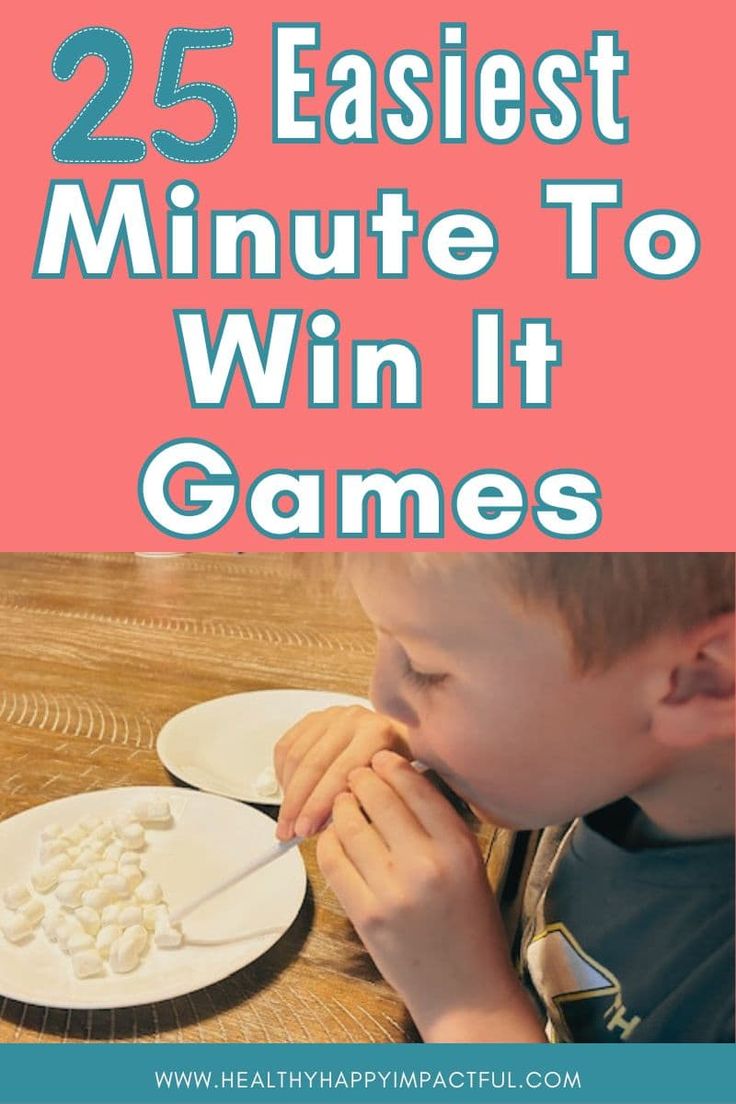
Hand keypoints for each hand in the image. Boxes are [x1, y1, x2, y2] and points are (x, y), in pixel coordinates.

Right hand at [273, 706, 409, 840]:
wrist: (399, 740)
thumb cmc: (397, 769)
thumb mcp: (396, 787)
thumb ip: (371, 802)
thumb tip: (338, 827)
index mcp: (377, 733)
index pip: (340, 772)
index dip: (318, 805)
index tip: (305, 830)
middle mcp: (354, 719)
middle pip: (313, 764)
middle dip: (296, 804)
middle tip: (289, 831)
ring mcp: (332, 717)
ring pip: (295, 756)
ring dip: (286, 793)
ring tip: (288, 819)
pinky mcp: (314, 719)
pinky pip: (286, 746)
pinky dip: (282, 774)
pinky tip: (288, 793)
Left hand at [317, 750, 544, 1041]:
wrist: (465, 994)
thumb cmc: (471, 927)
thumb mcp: (471, 866)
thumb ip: (440, 826)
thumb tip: (403, 778)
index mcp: (459, 849)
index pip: (416, 788)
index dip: (393, 766)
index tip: (381, 758)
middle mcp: (426, 866)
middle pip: (379, 799)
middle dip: (361, 779)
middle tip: (356, 775)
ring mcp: (392, 891)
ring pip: (350, 825)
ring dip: (342, 807)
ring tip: (344, 804)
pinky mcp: (365, 915)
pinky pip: (334, 861)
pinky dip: (329, 842)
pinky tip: (335, 838)